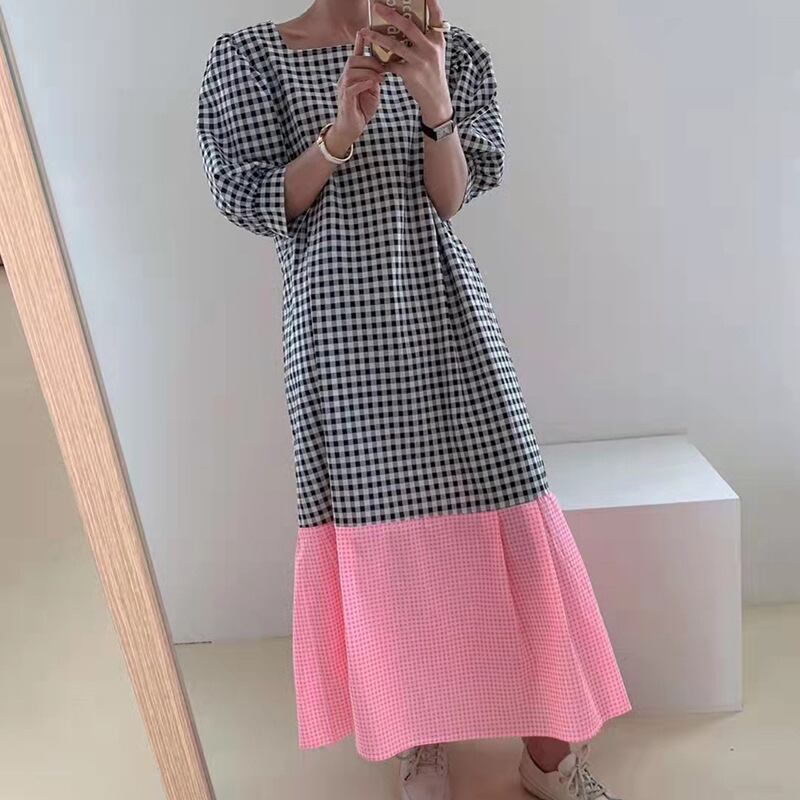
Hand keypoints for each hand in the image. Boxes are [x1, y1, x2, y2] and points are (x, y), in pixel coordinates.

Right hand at [329, 28, 385, 150]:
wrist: (351, 130)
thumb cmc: (361, 110)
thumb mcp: (373, 91)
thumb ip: (375, 78)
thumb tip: (383, 68)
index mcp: (352, 75)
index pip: (355, 55)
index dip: (359, 42)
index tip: (365, 30)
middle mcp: (345, 79)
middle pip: (353, 59)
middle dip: (370, 61)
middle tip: (383, 68)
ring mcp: (343, 89)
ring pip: (352, 71)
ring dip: (368, 72)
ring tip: (380, 78)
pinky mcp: (345, 100)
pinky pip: (352, 87)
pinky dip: (363, 83)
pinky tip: (373, 83)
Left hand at [363, 0, 452, 126]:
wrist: (435, 99)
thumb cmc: (433, 74)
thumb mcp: (436, 53)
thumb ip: (428, 37)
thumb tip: (413, 21)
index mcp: (437, 40)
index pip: (435, 15)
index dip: (431, 2)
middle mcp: (430, 48)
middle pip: (408, 26)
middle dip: (390, 14)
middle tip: (376, 6)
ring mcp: (420, 61)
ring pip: (395, 44)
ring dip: (377, 37)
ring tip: (365, 31)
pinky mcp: (410, 74)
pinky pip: (391, 64)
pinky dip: (381, 61)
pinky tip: (372, 57)